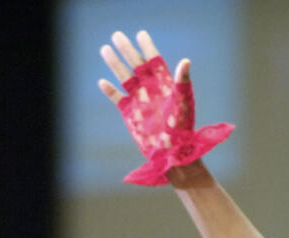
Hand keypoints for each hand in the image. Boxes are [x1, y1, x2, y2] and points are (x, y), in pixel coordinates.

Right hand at [98, 30, 232, 185]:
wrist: (173, 153)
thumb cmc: (183, 129)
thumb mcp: (183, 103)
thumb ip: (182, 82)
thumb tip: (185, 61)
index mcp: (164, 84)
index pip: (154, 60)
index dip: (147, 47)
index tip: (140, 34)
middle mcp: (151, 89)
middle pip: (136, 65)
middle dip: (127, 50)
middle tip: (117, 35)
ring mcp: (139, 100)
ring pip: (125, 77)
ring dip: (115, 64)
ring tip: (105, 49)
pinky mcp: (130, 114)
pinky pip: (118, 98)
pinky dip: (110, 91)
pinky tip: (102, 82)